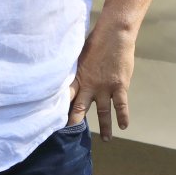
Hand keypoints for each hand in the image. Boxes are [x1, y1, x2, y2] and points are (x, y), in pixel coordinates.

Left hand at [67, 20, 136, 139]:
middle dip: (74, 121)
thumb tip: (61, 74)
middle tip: (70, 133)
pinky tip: (124, 126)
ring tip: (105, 140)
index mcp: (77, 77)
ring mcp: (105, 87)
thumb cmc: (94, 42)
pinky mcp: (119, 86)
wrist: (114, 35)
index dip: (58, 108)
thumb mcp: (78, 55)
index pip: (65, 96)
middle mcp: (90, 85)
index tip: (52, 118)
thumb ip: (73, 69)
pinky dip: (122, 116)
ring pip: (103, 112)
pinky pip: (121, 105)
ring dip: (104, 127)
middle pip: (80, 108)